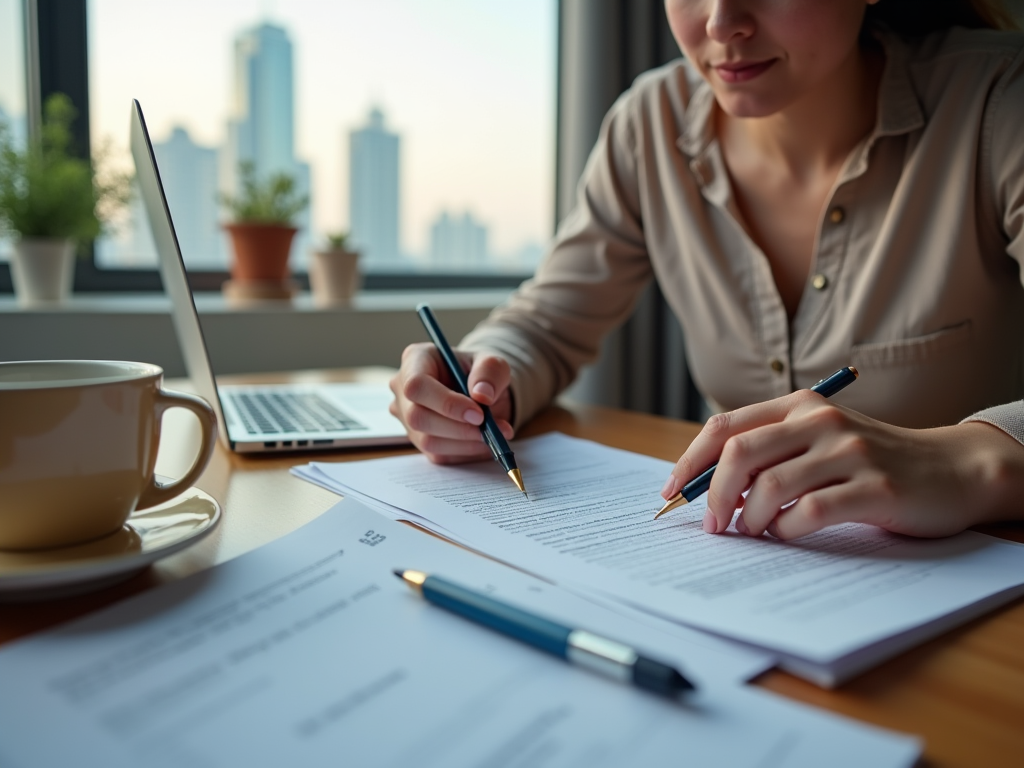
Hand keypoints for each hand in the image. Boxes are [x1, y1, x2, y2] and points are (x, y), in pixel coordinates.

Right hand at [389, 342, 513, 463]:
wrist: (480, 391)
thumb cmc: (480, 372)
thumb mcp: (493, 363)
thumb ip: (490, 372)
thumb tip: (483, 395)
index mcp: (415, 360)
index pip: (417, 385)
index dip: (446, 403)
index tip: (478, 413)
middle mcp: (402, 389)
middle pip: (417, 417)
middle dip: (458, 427)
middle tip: (490, 429)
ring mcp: (406, 417)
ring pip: (428, 440)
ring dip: (465, 442)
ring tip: (495, 434)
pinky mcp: (418, 440)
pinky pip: (438, 454)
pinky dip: (466, 451)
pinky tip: (485, 442)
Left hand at [661, 390, 1023, 539]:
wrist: (952, 468)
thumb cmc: (872, 460)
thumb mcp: (818, 441)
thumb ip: (769, 453)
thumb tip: (708, 488)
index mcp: (797, 405)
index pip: (724, 427)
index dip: (690, 461)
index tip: (672, 492)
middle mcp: (819, 420)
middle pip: (739, 454)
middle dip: (713, 495)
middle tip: (713, 525)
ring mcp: (848, 451)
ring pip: (770, 486)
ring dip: (751, 518)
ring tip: (755, 532)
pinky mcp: (874, 487)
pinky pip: (810, 513)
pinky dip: (788, 531)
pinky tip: (789, 534)